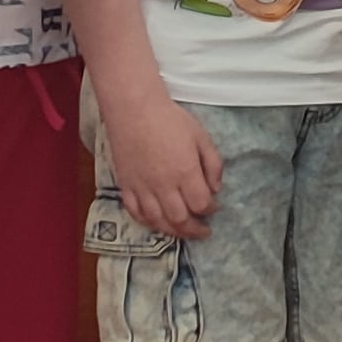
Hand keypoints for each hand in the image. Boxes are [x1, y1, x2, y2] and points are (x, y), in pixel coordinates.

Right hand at [99, 89, 223, 238]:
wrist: (134, 110)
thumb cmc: (171, 120)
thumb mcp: (202, 137)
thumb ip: (213, 164)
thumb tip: (216, 189)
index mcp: (185, 172)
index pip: (201, 204)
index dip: (210, 210)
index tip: (214, 208)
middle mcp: (163, 185)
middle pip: (180, 219)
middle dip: (194, 229)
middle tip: (203, 231)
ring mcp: (142, 187)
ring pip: (157, 221)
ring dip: (172, 231)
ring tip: (183, 231)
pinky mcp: (125, 185)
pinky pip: (135, 212)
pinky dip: (147, 222)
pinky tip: (156, 222)